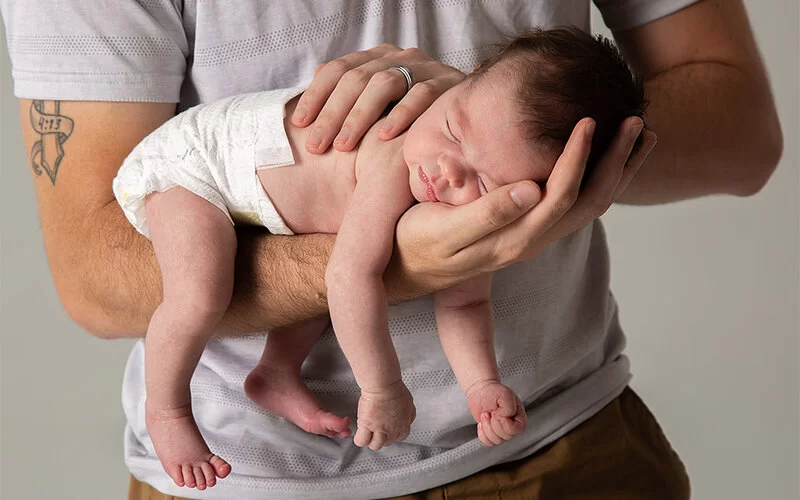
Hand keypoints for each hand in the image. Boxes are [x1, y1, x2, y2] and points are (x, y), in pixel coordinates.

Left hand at [291, 44, 463, 153]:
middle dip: (332, 114)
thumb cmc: (413, 118)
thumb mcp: (379, 105)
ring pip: (385, 83)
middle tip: (316, 145)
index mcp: (378, 57)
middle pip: (357, 78)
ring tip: (344, 146)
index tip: (299, 125)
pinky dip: (402, 115)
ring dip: (360, 116)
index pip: (339, 70)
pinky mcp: (448, 84)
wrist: (469, 117)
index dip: (317, 96)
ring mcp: (426, 67)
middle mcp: (400, 57)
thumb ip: (351, 93)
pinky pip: (422, 95)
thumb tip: (316, 74)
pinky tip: (385, 136)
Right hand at [353, 381, 415, 450]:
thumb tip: (408, 417)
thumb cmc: (394, 389)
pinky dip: (360, 439)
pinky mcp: (367, 426)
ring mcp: (380, 429)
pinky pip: (361, 441)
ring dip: (371, 440)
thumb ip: (409, 413)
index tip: (390, 430)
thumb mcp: (408, 402)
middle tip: (377, 430)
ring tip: (368, 433)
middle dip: (382, 437)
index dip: (394, 434)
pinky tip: (360, 433)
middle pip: (388, 442)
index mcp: (404, 424)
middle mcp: (393, 429)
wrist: (383, 387)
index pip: (401, 437)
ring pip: (375, 445)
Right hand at [385, 117, 657, 297]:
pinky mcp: (525, 229)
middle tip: (637, 122)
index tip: (589, 120)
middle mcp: (531, 240)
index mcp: (515, 238)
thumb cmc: (418, 241)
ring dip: (616, 172)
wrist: (405, 268)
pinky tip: (603, 158)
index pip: (561, 196)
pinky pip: (574, 205)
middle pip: (590, 202)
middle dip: (616, 163)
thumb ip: (489, 211)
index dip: (579, 158)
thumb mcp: (446, 228)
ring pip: (588, 206)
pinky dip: (597, 179)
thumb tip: (533, 190)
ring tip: (639, 138)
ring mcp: (531, 236)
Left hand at [465, 380, 526, 445]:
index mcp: (519, 417)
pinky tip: (482, 423)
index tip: (498, 413)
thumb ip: (509, 408)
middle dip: (494, 424)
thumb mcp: (505, 395)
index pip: (517, 430)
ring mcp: (501, 430)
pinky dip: (482, 434)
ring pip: (497, 441)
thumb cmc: (493, 392)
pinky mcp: (491, 433)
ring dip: (487, 427)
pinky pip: (488, 442)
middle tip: (491, 412)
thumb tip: (504, 419)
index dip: (505, 424)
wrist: (480, 391)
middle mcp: (512, 426)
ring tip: (485, 415)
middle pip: (506, 436)